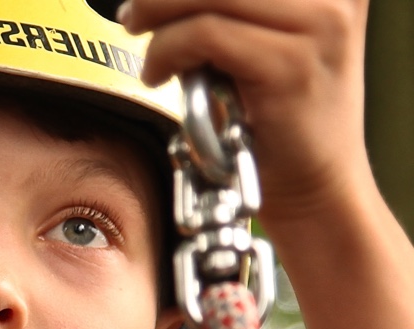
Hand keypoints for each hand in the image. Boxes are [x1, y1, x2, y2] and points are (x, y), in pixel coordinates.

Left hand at [122, 0, 370, 226]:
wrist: (313, 186)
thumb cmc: (279, 118)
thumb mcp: (260, 41)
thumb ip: (228, 10)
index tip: (152, 3)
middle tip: (134, 17)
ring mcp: (319, 24)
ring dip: (159, 19)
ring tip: (149, 54)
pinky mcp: (290, 64)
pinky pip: (204, 35)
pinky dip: (165, 53)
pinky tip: (158, 76)